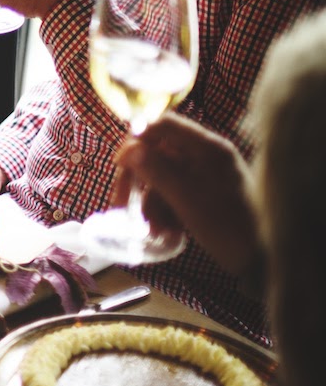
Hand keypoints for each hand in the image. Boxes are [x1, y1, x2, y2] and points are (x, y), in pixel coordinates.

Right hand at [111, 115, 261, 276]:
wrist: (265, 260)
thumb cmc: (229, 227)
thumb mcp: (187, 199)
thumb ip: (157, 171)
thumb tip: (129, 150)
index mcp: (207, 148)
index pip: (164, 125)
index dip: (137, 139)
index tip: (120, 163)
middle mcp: (206, 156)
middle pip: (157, 154)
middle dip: (138, 180)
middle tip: (120, 204)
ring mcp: (206, 176)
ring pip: (162, 178)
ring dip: (149, 203)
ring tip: (151, 230)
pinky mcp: (205, 195)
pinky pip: (173, 194)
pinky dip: (164, 212)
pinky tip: (165, 232)